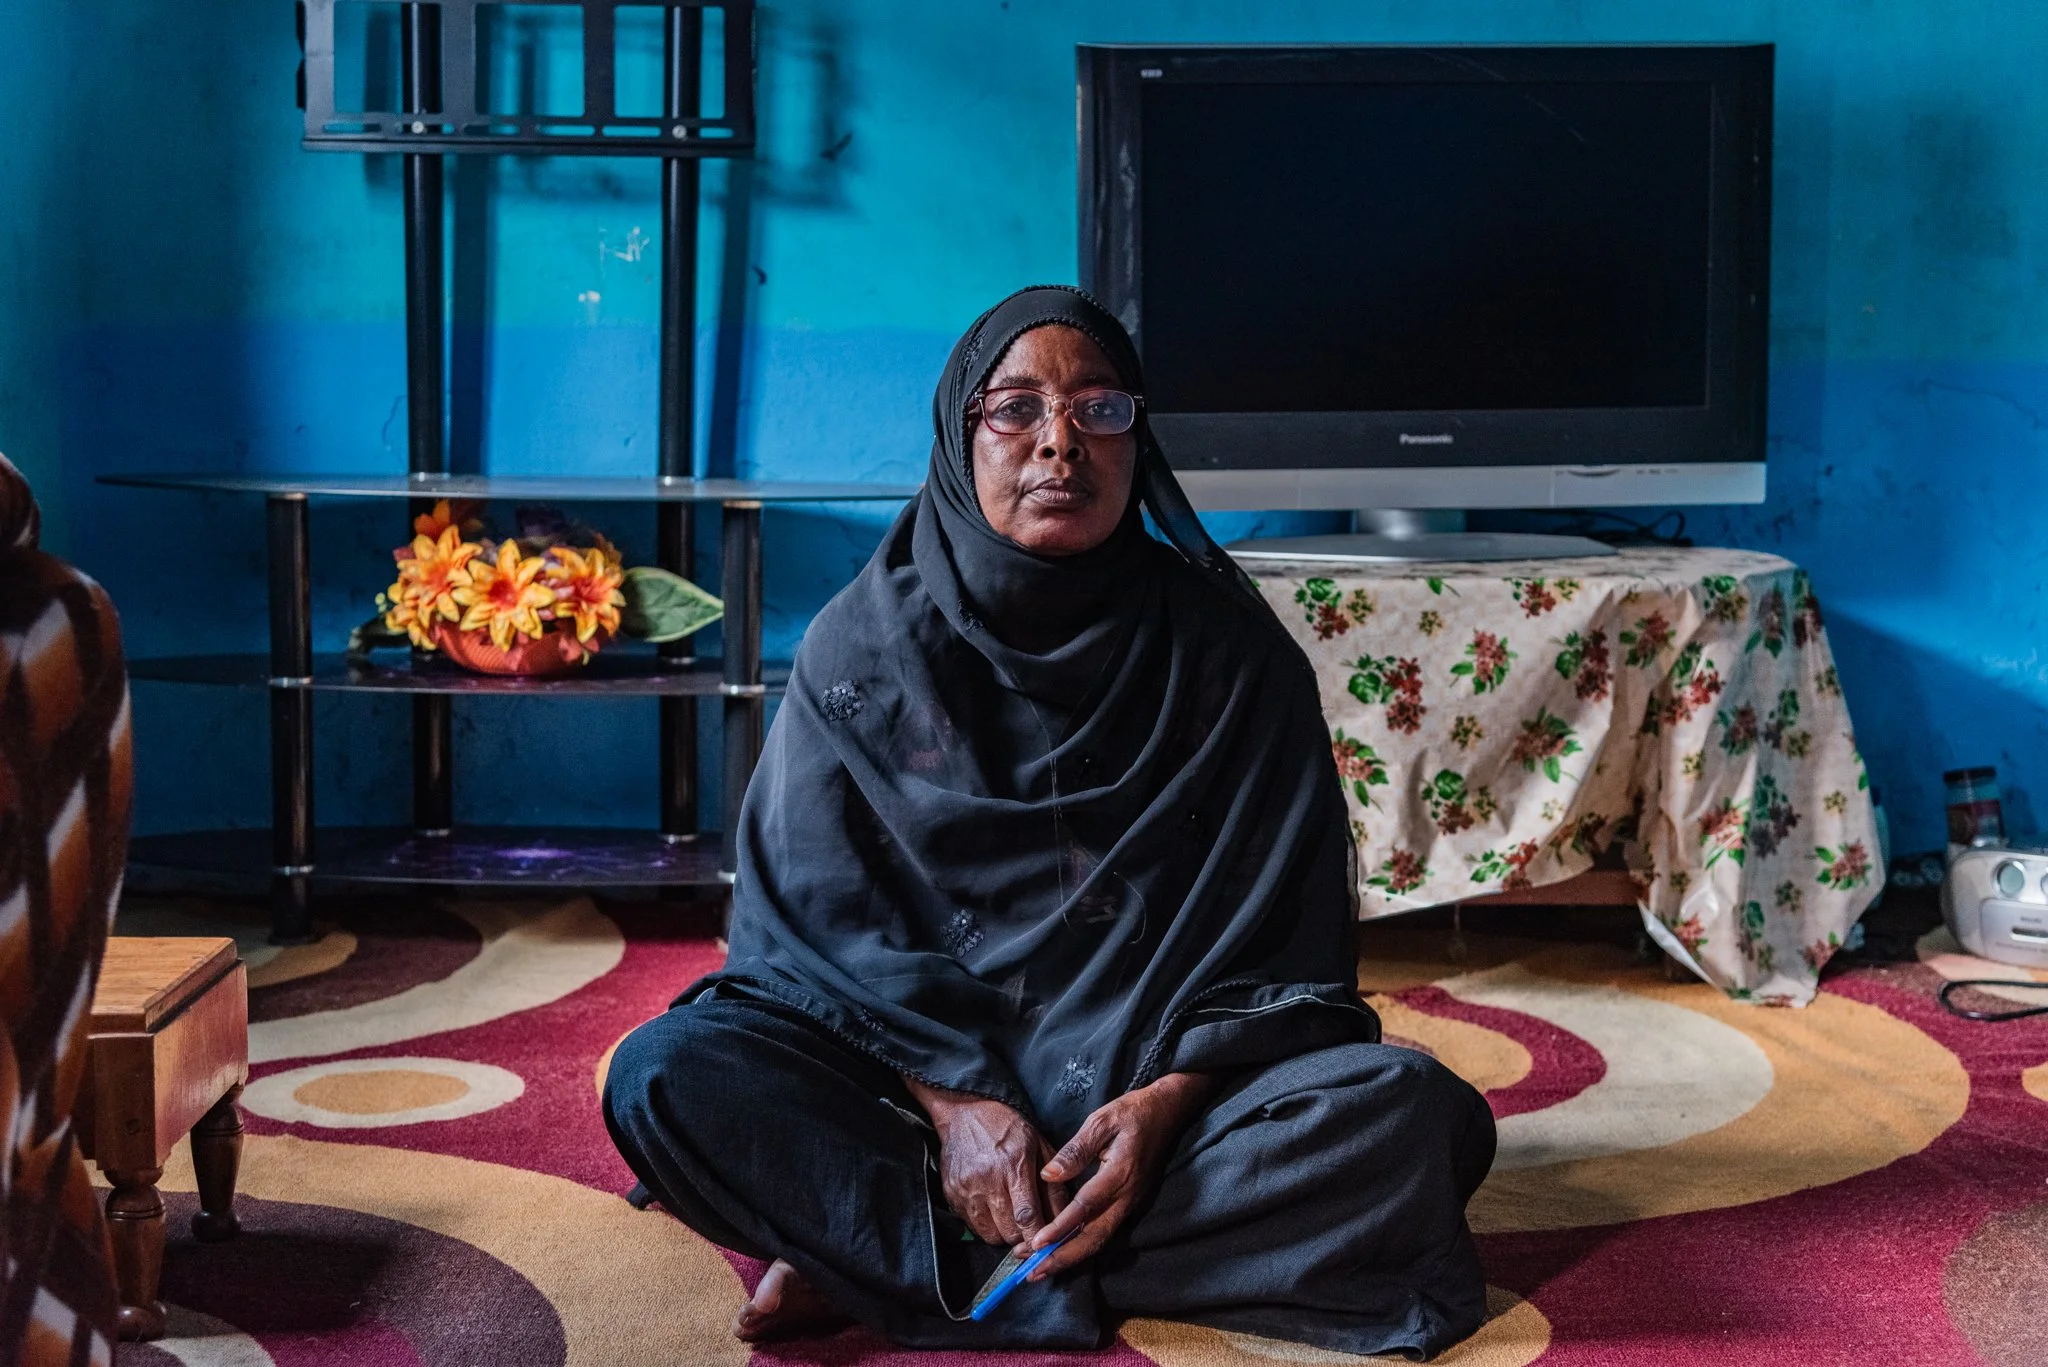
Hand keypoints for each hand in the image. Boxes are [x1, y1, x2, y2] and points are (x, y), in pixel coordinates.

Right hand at [902, 1076, 1066, 1249]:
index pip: (1027, 1217)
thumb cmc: (1007, 1127)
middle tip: (1031, 1228)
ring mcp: (966, 1190)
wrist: (964, 1111)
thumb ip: (1053, 1185)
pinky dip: (987, 1226)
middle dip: (1024, 1237)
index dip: (1038, 1237)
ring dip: (1005, 1234)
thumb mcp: (1039, 1146)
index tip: (1048, 1245)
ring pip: (991, 1235)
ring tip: (1011, 1216)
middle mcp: (987, 1181)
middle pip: (1009, 1232)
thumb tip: (1067, 1219)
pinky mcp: (951, 1195)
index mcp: (1013, 1166)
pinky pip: (973, 1227)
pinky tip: (993, 1209)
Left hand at [1027, 1071, 1215, 1278]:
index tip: (1037, 1243)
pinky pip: (1104, 1233)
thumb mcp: (1102, 1120)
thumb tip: (1050, 1175)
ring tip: (1040, 1270)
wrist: (1167, 1113)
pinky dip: (1082, 1248)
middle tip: (1032, 1272)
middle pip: (1094, 1237)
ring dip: (1070, 1258)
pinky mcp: (1128, 1205)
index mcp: (1119, 1174)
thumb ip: (1076, 1150)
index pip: (1086, 1208)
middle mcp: (1127, 1197)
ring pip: (1100, 1240)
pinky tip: (1061, 1253)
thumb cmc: (1132, 1112)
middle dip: (1063, 1258)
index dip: (1061, 1228)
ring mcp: (1130, 1204)